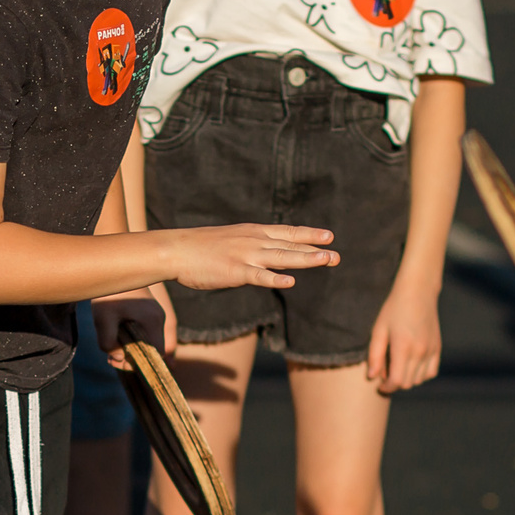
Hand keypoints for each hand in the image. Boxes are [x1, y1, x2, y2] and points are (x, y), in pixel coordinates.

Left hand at [92, 286, 170, 366]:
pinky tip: (115, 336)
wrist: (112, 265)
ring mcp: (156, 314)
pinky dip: (132, 339)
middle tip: (110, 359)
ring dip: (131, 348)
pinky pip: (145, 332)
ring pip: (148, 341)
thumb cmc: (108, 292)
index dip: (139, 363)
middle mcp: (159, 318)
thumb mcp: (102, 318)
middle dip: (132, 358)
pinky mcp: (149, 311)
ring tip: (110, 348)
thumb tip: (117, 357)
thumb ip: (108, 342)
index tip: (118, 362)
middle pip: (152, 349)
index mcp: (153, 320)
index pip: (156, 352)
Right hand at [167, 223, 337, 291]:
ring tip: (327, 260)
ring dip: (306, 259)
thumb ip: (251, 248)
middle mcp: (254, 240)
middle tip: (337, 255)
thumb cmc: (201, 248)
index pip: (287, 232)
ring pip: (282, 257)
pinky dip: (275, 278)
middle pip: (290, 245)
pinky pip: (259, 276)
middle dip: (315, 249)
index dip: (309, 235)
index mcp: (253, 232)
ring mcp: (246, 255)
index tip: (329, 236)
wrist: (177, 250)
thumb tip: (267, 258)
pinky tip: (290, 282)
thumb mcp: (232, 240)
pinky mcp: (235, 271)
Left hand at [365, 279, 442, 392]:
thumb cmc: (394, 309)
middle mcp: (420, 352)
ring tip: (398, 367)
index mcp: (403, 347)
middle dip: (394, 384)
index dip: (386, 388)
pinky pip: (431, 372)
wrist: (418, 292)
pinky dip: (421, 375)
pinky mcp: (437, 348)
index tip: (379, 386)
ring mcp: (431, 350)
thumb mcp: (378, 329)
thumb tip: (372, 377)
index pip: (396, 381)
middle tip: (385, 374)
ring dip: (407, 379)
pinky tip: (411, 366)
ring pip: (419, 380)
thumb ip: (375, 355)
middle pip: (407, 383)